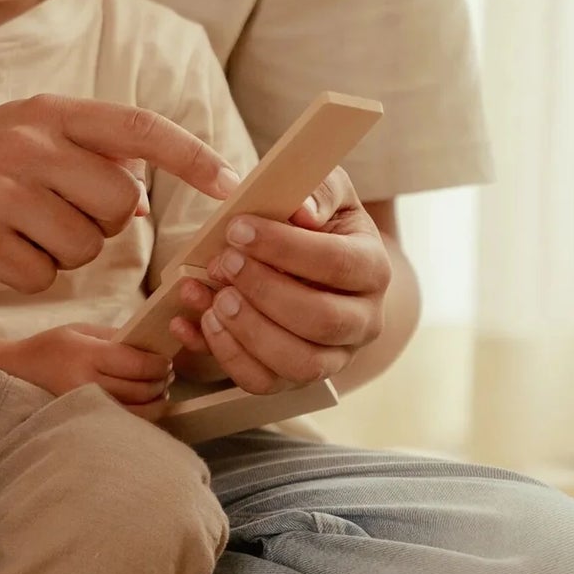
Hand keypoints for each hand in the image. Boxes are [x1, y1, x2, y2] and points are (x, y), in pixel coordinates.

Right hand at [0, 95, 239, 292]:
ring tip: (22, 231)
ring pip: (84, 246)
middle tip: (60, 215)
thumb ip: (90, 158)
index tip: (233, 184)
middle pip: (116, 203)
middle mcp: (29, 146)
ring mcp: (1, 193)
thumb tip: (141, 202)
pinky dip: (30, 274)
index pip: (139, 129)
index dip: (192, 157)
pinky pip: (42, 275)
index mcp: (51, 113)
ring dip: (64, 252)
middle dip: (102, 223)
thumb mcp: (32, 140)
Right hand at [11, 324, 172, 419]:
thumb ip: (116, 335)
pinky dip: (141, 416)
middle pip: (141, 389)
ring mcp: (85, 407)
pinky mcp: (85, 421)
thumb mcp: (80, 329)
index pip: (138, 364)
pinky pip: (122, 423)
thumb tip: (151, 344)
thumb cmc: (50, 347)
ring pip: (137, 412)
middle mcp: (87, 384)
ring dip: (156, 402)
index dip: (159, 364)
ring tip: (158, 391)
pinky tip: (144, 406)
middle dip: (161, 381)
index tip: (166, 361)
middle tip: (167, 374)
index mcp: (87, 356)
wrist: (16, 371)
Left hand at [167, 169, 391, 392]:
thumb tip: (303, 210)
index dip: (284, 247)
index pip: (337, 263)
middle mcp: (362, 322)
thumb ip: (319, 191)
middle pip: (320, 320)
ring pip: (296, 363)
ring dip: (247, 331)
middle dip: (264, 292)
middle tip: (223, 263)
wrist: (317, 271)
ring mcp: (332, 358)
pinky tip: (199, 321)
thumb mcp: (325, 194)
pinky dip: (225, 355)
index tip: (237, 229)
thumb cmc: (317, 227)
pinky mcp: (295, 380)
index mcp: (373, 270)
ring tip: (213, 298)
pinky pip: (261, 383)